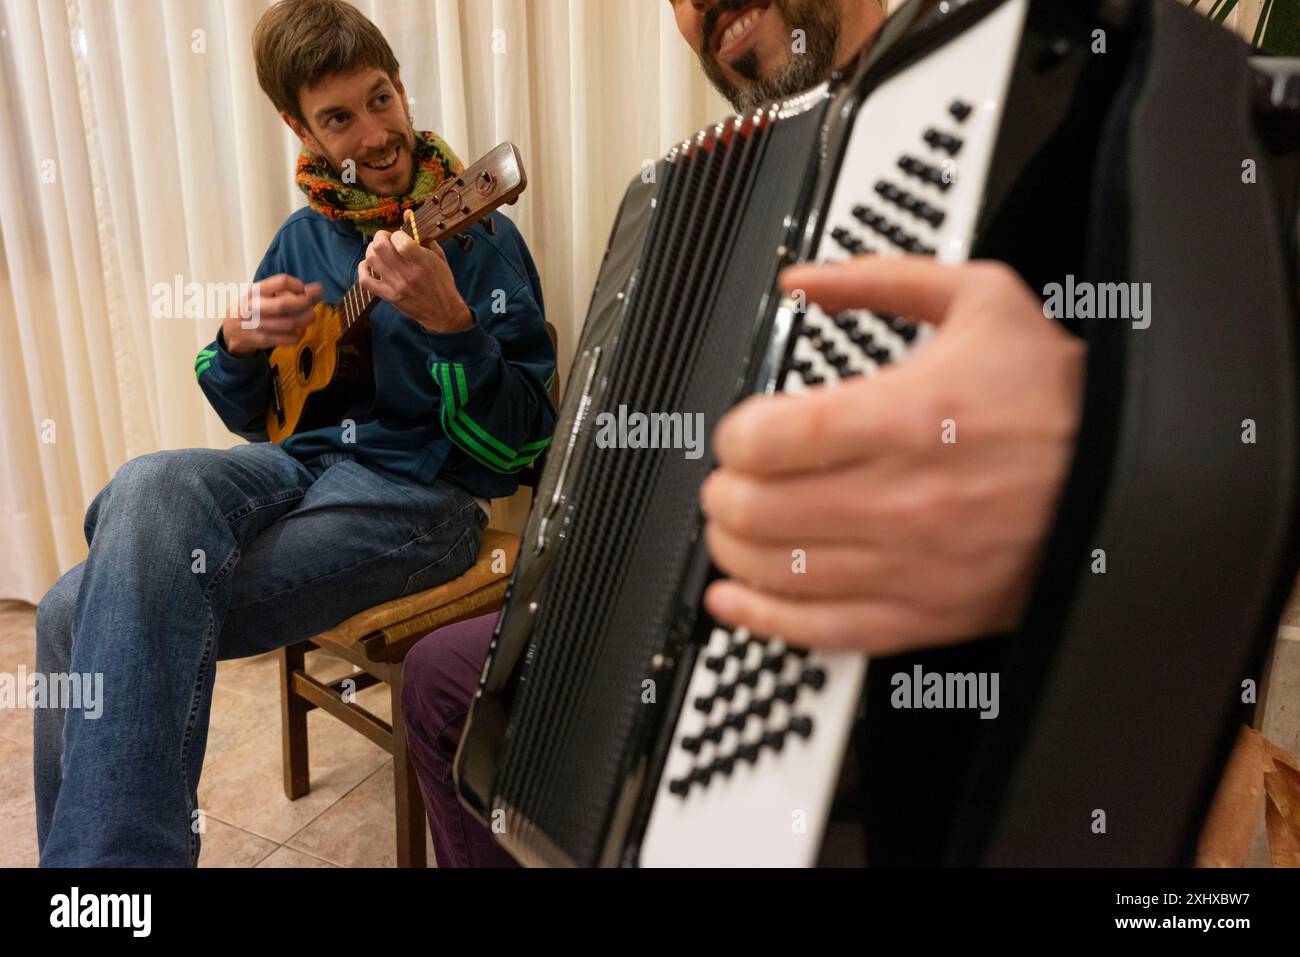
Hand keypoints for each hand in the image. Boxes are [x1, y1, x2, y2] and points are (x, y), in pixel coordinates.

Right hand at [222, 274, 323, 355]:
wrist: (230, 329)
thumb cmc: (252, 307)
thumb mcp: (260, 293)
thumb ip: (284, 291)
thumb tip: (317, 289)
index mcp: (254, 291)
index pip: (281, 282)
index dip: (297, 284)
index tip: (303, 288)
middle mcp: (253, 307)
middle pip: (284, 304)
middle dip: (304, 304)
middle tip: (311, 304)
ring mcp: (257, 325)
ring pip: (289, 323)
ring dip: (305, 319)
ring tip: (309, 316)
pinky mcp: (262, 340)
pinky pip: (288, 338)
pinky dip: (300, 334)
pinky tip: (300, 330)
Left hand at [358, 229, 472, 333]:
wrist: (442, 312)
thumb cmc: (442, 282)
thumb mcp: (438, 256)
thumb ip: (422, 235)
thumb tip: (407, 214)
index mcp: (423, 263)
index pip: (402, 242)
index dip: (397, 234)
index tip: (401, 236)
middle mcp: (409, 275)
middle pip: (380, 247)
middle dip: (380, 237)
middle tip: (387, 240)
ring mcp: (397, 286)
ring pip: (371, 260)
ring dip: (372, 250)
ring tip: (380, 251)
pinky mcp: (389, 296)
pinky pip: (365, 281)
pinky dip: (363, 269)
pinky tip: (369, 265)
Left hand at [700, 256, 1084, 654]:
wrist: (1130, 476)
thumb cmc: (1055, 396)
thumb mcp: (981, 301)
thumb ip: (881, 280)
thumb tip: (804, 279)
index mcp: (913, 416)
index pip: (775, 439)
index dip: (735, 436)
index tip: (739, 431)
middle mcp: (909, 498)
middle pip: (762, 509)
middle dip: (724, 491)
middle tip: (728, 478)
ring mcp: (916, 565)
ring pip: (782, 571)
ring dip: (733, 547)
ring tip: (732, 526)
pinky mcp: (929, 614)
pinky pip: (824, 631)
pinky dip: (765, 618)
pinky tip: (736, 599)